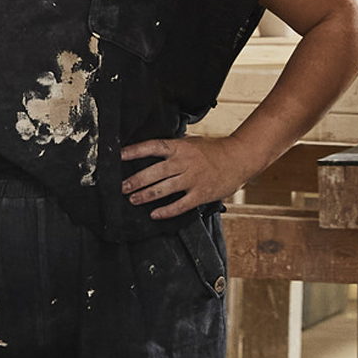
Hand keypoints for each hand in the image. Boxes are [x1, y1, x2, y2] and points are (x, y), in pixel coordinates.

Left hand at [120, 134, 273, 218]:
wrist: (239, 159)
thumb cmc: (213, 150)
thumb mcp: (191, 143)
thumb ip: (173, 149)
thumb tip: (150, 152)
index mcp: (180, 147)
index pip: (153, 147)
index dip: (135, 151)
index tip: (119, 155)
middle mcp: (185, 162)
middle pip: (155, 172)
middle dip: (136, 180)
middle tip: (121, 187)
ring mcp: (193, 179)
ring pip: (164, 189)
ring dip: (146, 195)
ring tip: (133, 200)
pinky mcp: (201, 194)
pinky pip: (180, 205)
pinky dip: (166, 211)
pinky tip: (155, 214)